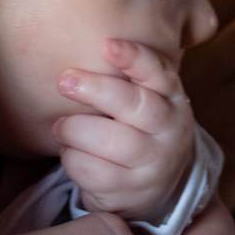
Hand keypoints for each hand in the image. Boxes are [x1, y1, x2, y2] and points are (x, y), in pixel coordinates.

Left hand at [55, 39, 196, 220]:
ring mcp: (153, 165)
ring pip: (111, 142)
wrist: (155, 187)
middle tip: (65, 81)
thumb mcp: (146, 100)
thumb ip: (128, 76)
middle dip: (96, 89)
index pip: (159, 73)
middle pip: (136, 106)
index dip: (135, 58)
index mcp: (172, 99)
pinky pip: (93, 172)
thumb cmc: (139, 129)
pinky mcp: (131, 193)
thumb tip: (90, 42)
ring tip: (61, 127)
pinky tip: (70, 152)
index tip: (107, 44)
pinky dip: (73, 159)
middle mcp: (169, 131)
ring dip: (76, 130)